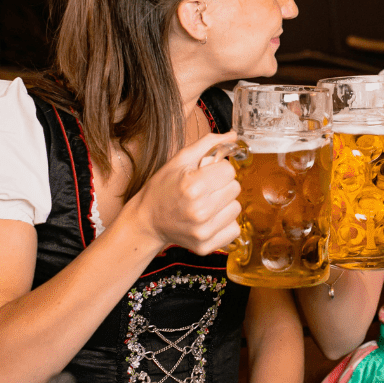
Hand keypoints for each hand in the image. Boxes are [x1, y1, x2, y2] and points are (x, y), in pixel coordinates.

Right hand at [131, 131, 241, 254]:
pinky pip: (234, 229)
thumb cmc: (162, 188)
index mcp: (192, 186)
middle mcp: (200, 211)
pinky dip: (225, 223)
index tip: (206, 174)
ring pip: (237, 208)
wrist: (147, 221)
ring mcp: (203, 231)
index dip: (219, 169)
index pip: (229, 170)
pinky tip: (209, 219)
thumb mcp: (179, 160)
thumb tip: (234, 136)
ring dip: (225, 204)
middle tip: (204, 189)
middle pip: (235, 188)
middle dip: (222, 185)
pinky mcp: (206, 246)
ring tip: (206, 204)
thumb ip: (208, 144)